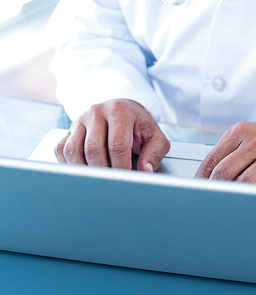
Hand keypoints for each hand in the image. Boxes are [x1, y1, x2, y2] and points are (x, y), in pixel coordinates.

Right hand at [55, 99, 169, 171]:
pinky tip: (83, 173)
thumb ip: (154, 153)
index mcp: (119, 110)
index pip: (117, 144)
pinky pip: (61, 150)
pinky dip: (70, 166)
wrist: (124, 110)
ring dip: (84, 171)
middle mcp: (96, 112)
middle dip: (103, 172)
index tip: (125, 181)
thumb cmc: (139, 126)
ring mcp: (80, 120)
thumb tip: (145, 171)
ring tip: (98, 181)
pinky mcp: (68, 129)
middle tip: (112, 185)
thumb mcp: (155, 136)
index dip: (121, 167)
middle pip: (93, 149)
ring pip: (73, 150)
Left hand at [195, 119, 255, 199]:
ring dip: (236, 196)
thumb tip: (206, 175)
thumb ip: (229, 150)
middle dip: (215, 190)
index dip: (201, 178)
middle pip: (226, 171)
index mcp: (242, 131)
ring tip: (229, 205)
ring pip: (246, 182)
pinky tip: (254, 204)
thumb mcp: (248, 134)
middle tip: (209, 201)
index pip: (213, 158)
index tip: (196, 190)